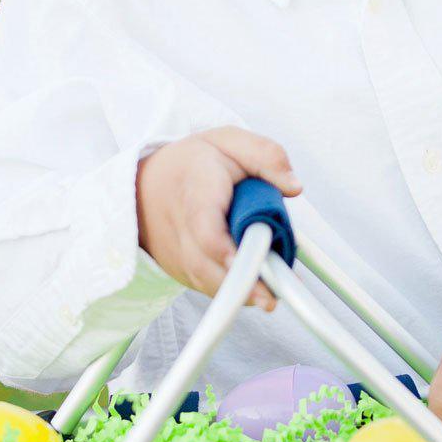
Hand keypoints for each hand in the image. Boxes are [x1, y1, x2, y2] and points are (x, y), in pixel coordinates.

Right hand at [136, 127, 301, 309]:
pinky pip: (209, 288)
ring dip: (241, 294)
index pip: (204, 225)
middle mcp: (181, 227)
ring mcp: (178, 254)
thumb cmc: (192, 165)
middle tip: (272, 299)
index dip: (222, 248)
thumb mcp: (229, 142)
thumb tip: (294, 187)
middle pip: (206, 265)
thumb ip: (266, 156)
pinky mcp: (182, 272)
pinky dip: (234, 292)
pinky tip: (257, 288)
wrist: (146, 186)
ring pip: (208, 283)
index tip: (244, 261)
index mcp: (196, 188)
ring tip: (270, 296)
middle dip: (240, 285)